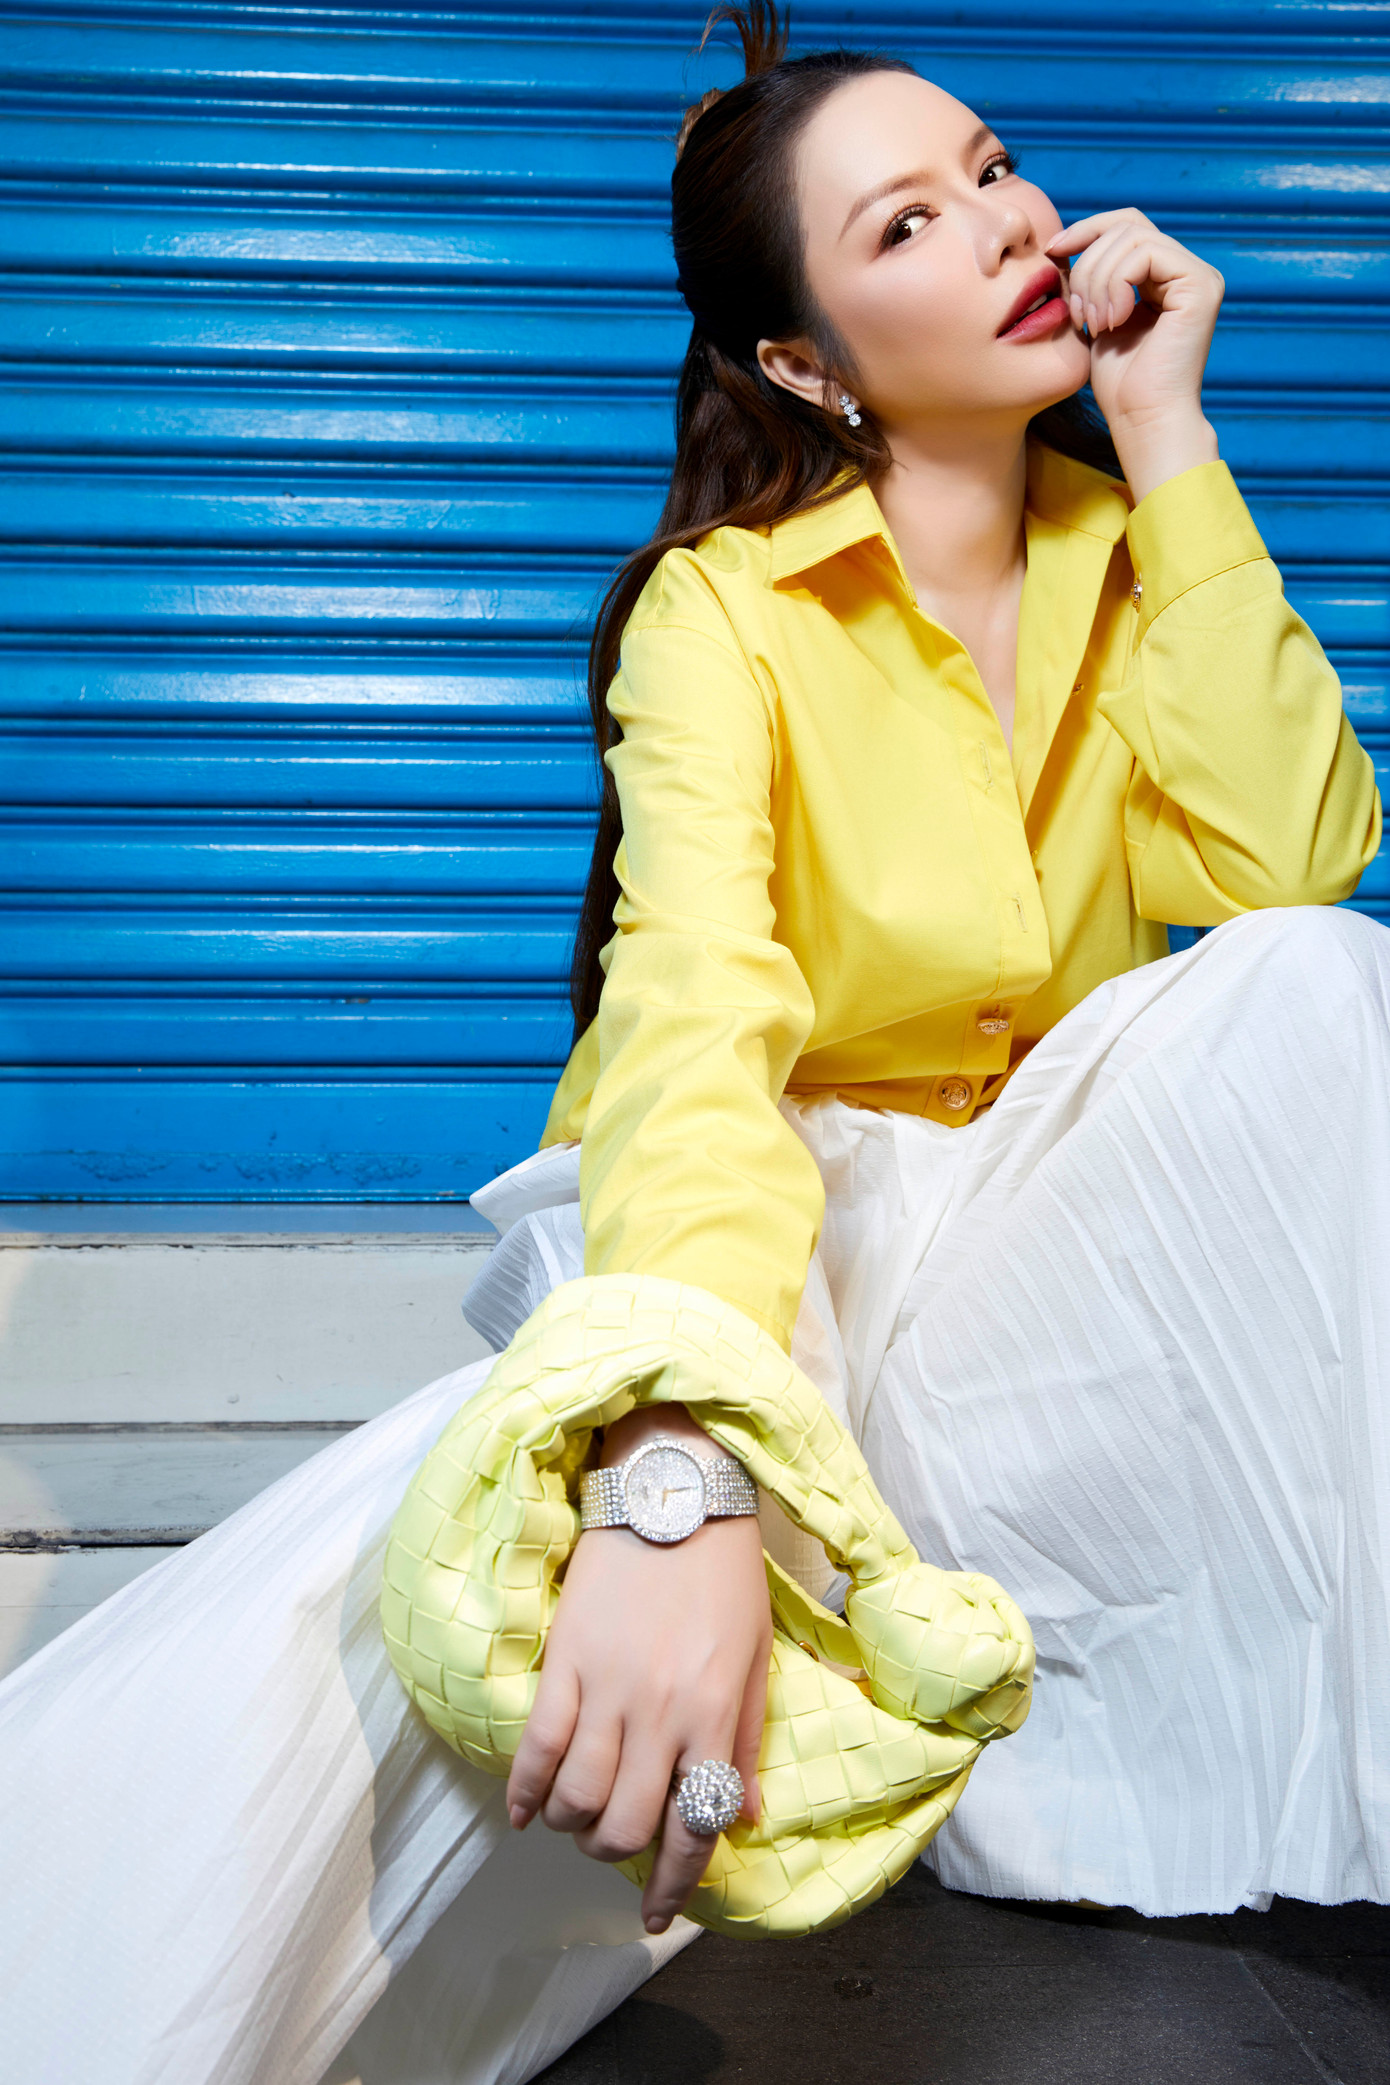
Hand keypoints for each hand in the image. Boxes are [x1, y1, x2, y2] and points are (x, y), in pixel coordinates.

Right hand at [505, 1403, 772, 1934]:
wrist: (674, 1493)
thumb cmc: (723, 1573)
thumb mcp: (753, 1657)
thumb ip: (743, 1740)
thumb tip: (741, 1816)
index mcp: (713, 1714)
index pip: (694, 1827)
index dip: (673, 1885)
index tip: (658, 1915)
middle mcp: (660, 1711)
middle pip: (623, 1824)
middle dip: (615, 1852)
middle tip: (612, 1841)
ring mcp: (607, 1686)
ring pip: (576, 1798)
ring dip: (572, 1826)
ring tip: (575, 1818)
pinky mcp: (564, 1659)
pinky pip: (536, 1746)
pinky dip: (526, 1793)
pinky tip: (525, 1813)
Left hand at [1045, 208, 1221, 501]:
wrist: (1142, 420)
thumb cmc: (1119, 383)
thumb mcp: (1095, 317)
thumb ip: (1090, 278)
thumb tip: (1062, 241)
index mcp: (1164, 275)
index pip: (1124, 225)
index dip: (1086, 230)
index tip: (1052, 252)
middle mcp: (1187, 270)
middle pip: (1126, 225)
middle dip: (1087, 263)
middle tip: (1078, 314)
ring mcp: (1198, 276)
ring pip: (1132, 237)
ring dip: (1097, 279)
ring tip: (1093, 323)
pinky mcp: (1201, 286)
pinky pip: (1146, 254)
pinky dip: (1116, 284)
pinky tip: (1112, 322)